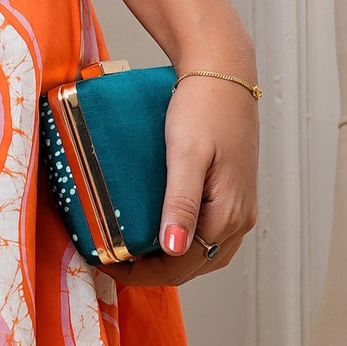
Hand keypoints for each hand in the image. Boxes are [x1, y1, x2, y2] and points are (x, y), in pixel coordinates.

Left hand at [109, 67, 258, 287]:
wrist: (224, 73)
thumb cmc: (203, 107)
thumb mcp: (186, 154)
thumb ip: (181, 203)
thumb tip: (173, 249)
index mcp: (229, 214)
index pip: (182, 264)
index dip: (142, 272)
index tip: (105, 263)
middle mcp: (240, 220)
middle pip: (193, 265)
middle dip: (151, 270)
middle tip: (110, 258)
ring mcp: (240, 209)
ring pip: (203, 254)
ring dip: (168, 261)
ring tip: (129, 250)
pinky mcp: (234, 195)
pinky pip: (208, 235)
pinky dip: (183, 242)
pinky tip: (158, 232)